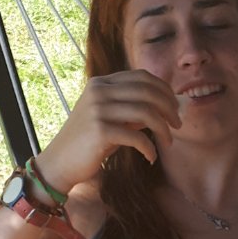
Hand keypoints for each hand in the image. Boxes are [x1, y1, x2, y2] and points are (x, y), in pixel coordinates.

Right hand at [32, 72, 181, 195]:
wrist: (60, 162)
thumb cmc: (89, 142)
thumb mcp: (110, 119)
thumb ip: (132, 109)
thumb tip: (165, 106)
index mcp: (101, 83)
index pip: (142, 77)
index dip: (164, 89)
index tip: (175, 106)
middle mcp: (99, 91)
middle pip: (147, 91)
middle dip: (169, 108)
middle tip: (178, 124)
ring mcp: (98, 110)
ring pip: (146, 113)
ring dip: (163, 129)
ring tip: (168, 142)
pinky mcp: (100, 131)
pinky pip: (137, 137)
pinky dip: (149, 148)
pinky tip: (151, 157)